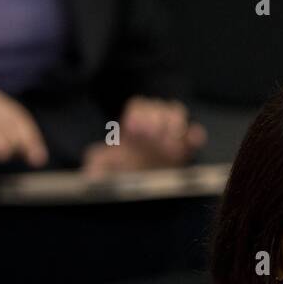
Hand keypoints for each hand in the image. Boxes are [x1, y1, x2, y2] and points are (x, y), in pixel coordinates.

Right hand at [0, 85, 48, 170]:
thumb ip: (14, 141)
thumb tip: (38, 156)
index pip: (19, 117)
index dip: (32, 137)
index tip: (39, 158)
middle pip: (12, 119)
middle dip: (26, 140)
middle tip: (35, 160)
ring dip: (11, 142)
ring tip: (16, 157)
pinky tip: (2, 154)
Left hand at [80, 95, 206, 175]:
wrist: (144, 177)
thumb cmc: (124, 165)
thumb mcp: (107, 164)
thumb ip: (98, 165)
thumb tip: (88, 175)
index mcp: (135, 121)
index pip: (138, 106)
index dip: (137, 115)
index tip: (133, 130)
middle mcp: (155, 120)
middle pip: (158, 107)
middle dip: (155, 118)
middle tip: (150, 136)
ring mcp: (172, 131)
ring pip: (177, 114)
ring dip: (174, 125)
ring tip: (167, 145)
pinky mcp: (187, 145)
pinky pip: (195, 134)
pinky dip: (194, 136)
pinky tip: (192, 141)